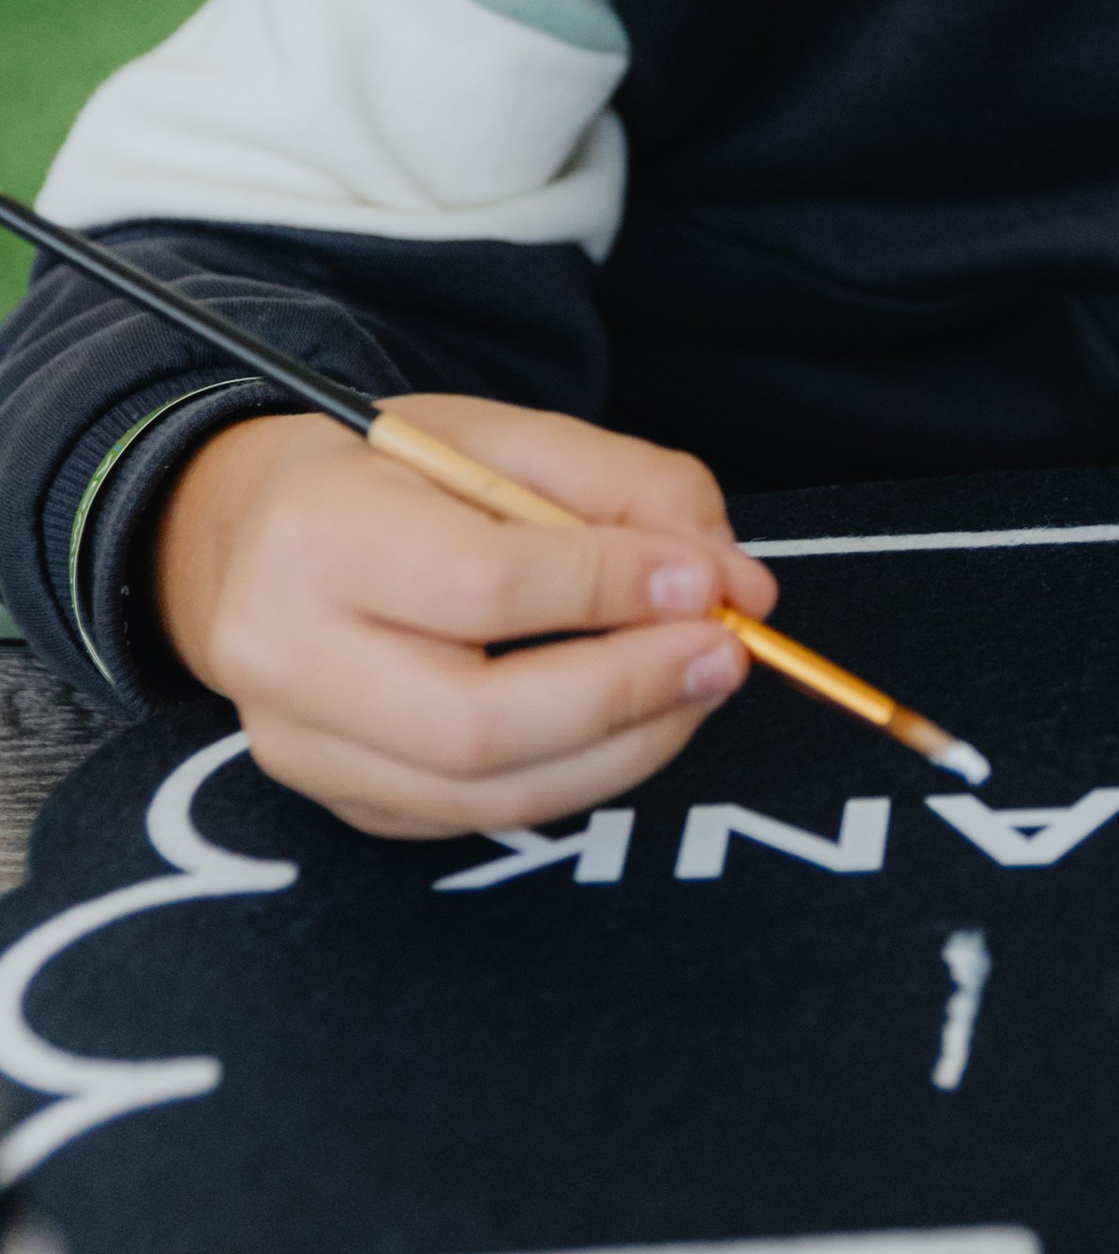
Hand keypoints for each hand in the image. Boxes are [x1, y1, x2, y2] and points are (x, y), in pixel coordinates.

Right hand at [153, 396, 778, 841]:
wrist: (250, 540)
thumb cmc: (389, 475)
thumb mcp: (501, 436)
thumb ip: (626, 487)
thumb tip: (733, 579)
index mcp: (317, 533)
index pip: (481, 585)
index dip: (610, 588)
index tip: (710, 578)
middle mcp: (288, 657)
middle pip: (477, 722)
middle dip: (627, 693)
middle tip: (727, 651)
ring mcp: (303, 750)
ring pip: (486, 794)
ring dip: (624, 748)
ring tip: (700, 684)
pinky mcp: (340, 804)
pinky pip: (478, 817)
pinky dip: (579, 776)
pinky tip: (635, 720)